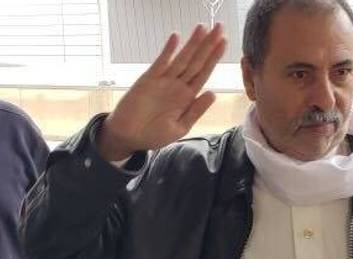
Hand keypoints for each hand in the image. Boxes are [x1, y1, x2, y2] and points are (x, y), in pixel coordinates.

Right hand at [96, 23, 227, 161]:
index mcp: (187, 97)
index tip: (225, 42)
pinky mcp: (148, 80)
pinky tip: (176, 37)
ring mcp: (163, 81)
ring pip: (181, 59)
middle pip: (196, 61)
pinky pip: (161, 63)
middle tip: (219, 26)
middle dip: (208, 45)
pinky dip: (168, 50)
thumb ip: (196, 111)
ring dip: (192, 44)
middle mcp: (177, 85)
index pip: (204, 73)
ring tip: (203, 28)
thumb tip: (212, 93)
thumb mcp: (179, 128)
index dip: (214, 58)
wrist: (128, 138)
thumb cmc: (153, 134)